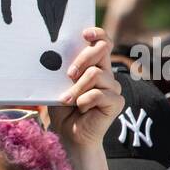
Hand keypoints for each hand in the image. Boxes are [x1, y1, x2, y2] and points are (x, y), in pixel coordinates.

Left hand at [49, 28, 122, 148]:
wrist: (70, 135)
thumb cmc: (63, 110)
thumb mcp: (58, 86)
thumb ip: (61, 70)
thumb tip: (53, 54)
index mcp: (95, 66)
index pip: (102, 42)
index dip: (97, 34)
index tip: (85, 33)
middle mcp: (107, 74)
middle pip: (102, 50)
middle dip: (82, 59)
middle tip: (69, 75)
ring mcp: (113, 88)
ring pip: (96, 74)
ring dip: (77, 88)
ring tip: (67, 100)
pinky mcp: (116, 102)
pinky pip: (98, 94)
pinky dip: (84, 101)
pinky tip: (81, 109)